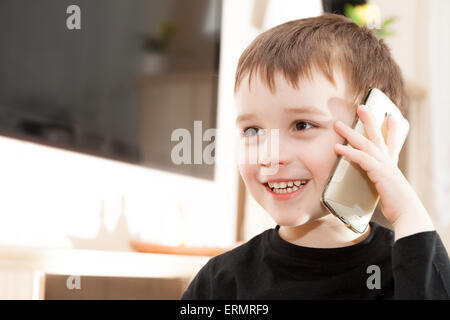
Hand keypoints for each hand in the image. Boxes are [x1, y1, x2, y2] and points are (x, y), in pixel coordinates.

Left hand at [333, 105, 433, 239]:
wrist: (407, 213)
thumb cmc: (396, 204)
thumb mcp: (387, 189)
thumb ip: (379, 184)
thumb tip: (371, 186)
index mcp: (391, 164)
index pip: (392, 142)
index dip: (392, 129)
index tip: (391, 117)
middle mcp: (388, 161)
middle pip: (378, 135)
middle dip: (369, 120)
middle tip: (361, 106)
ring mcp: (384, 165)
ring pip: (366, 143)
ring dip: (350, 132)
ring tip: (337, 124)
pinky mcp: (379, 172)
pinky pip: (361, 158)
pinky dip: (349, 152)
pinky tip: (337, 148)